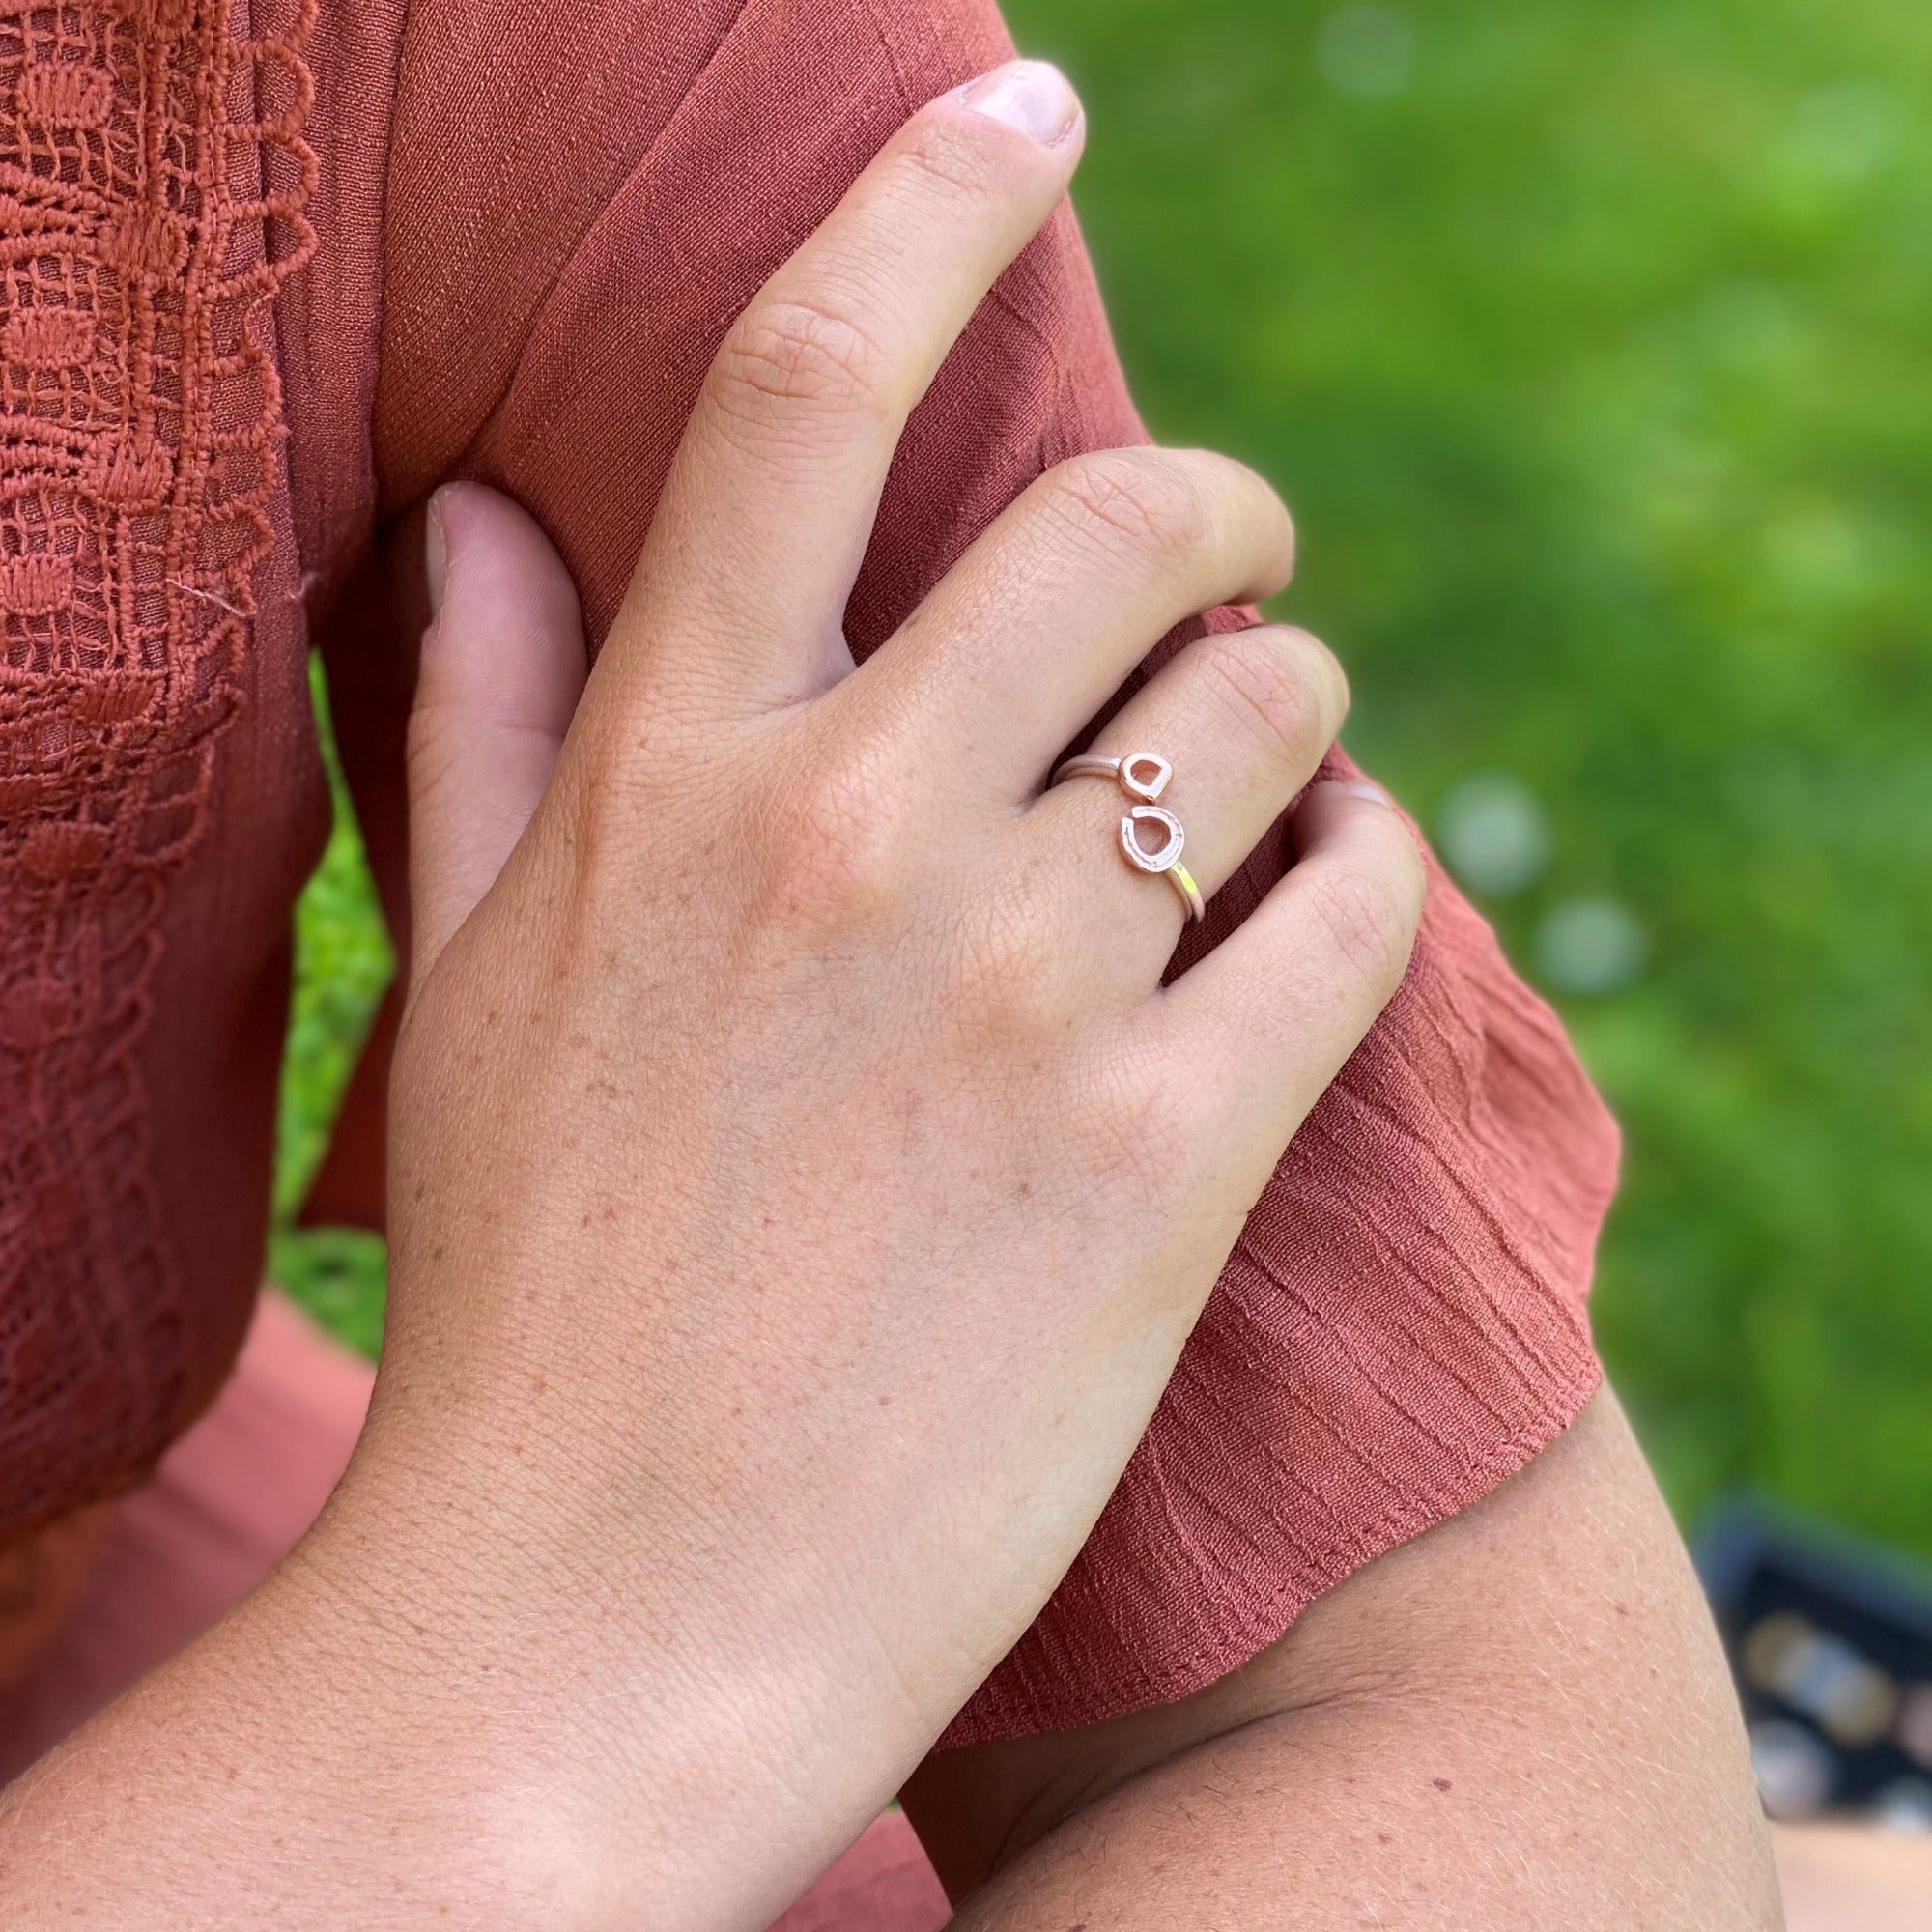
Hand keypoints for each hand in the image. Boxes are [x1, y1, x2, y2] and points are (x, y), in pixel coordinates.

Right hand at [354, 57, 1421, 1927]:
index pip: (804, 385)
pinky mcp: (1169, 1150)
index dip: (927, 194)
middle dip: (1218, 516)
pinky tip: (1309, 930)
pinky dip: (1369, 881)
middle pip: (1130, 514)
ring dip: (1297, 718)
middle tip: (1221, 572)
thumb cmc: (538, 1289)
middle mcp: (850, 830)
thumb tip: (483, 514)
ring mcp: (1022, 986)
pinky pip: (1365, 903)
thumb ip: (486, 725)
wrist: (620, 1605)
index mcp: (671, 767)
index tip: (1025, 107)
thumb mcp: (472, 982)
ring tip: (1254, 795)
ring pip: (1277, 701)